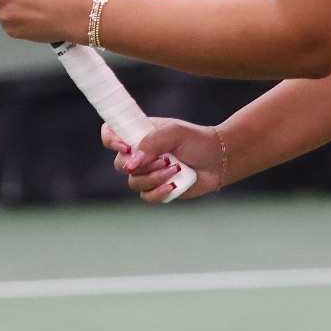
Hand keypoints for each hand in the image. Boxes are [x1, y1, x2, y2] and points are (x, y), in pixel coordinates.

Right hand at [102, 118, 227, 202]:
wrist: (218, 160)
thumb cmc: (197, 141)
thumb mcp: (174, 133)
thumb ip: (151, 143)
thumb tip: (131, 162)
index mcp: (139, 134)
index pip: (111, 135)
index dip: (111, 141)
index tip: (125, 146)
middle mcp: (140, 154)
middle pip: (120, 164)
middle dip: (141, 165)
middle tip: (163, 159)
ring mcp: (147, 173)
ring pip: (134, 182)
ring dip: (154, 177)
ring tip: (175, 169)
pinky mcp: (157, 189)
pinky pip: (146, 196)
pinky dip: (159, 192)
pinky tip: (174, 185)